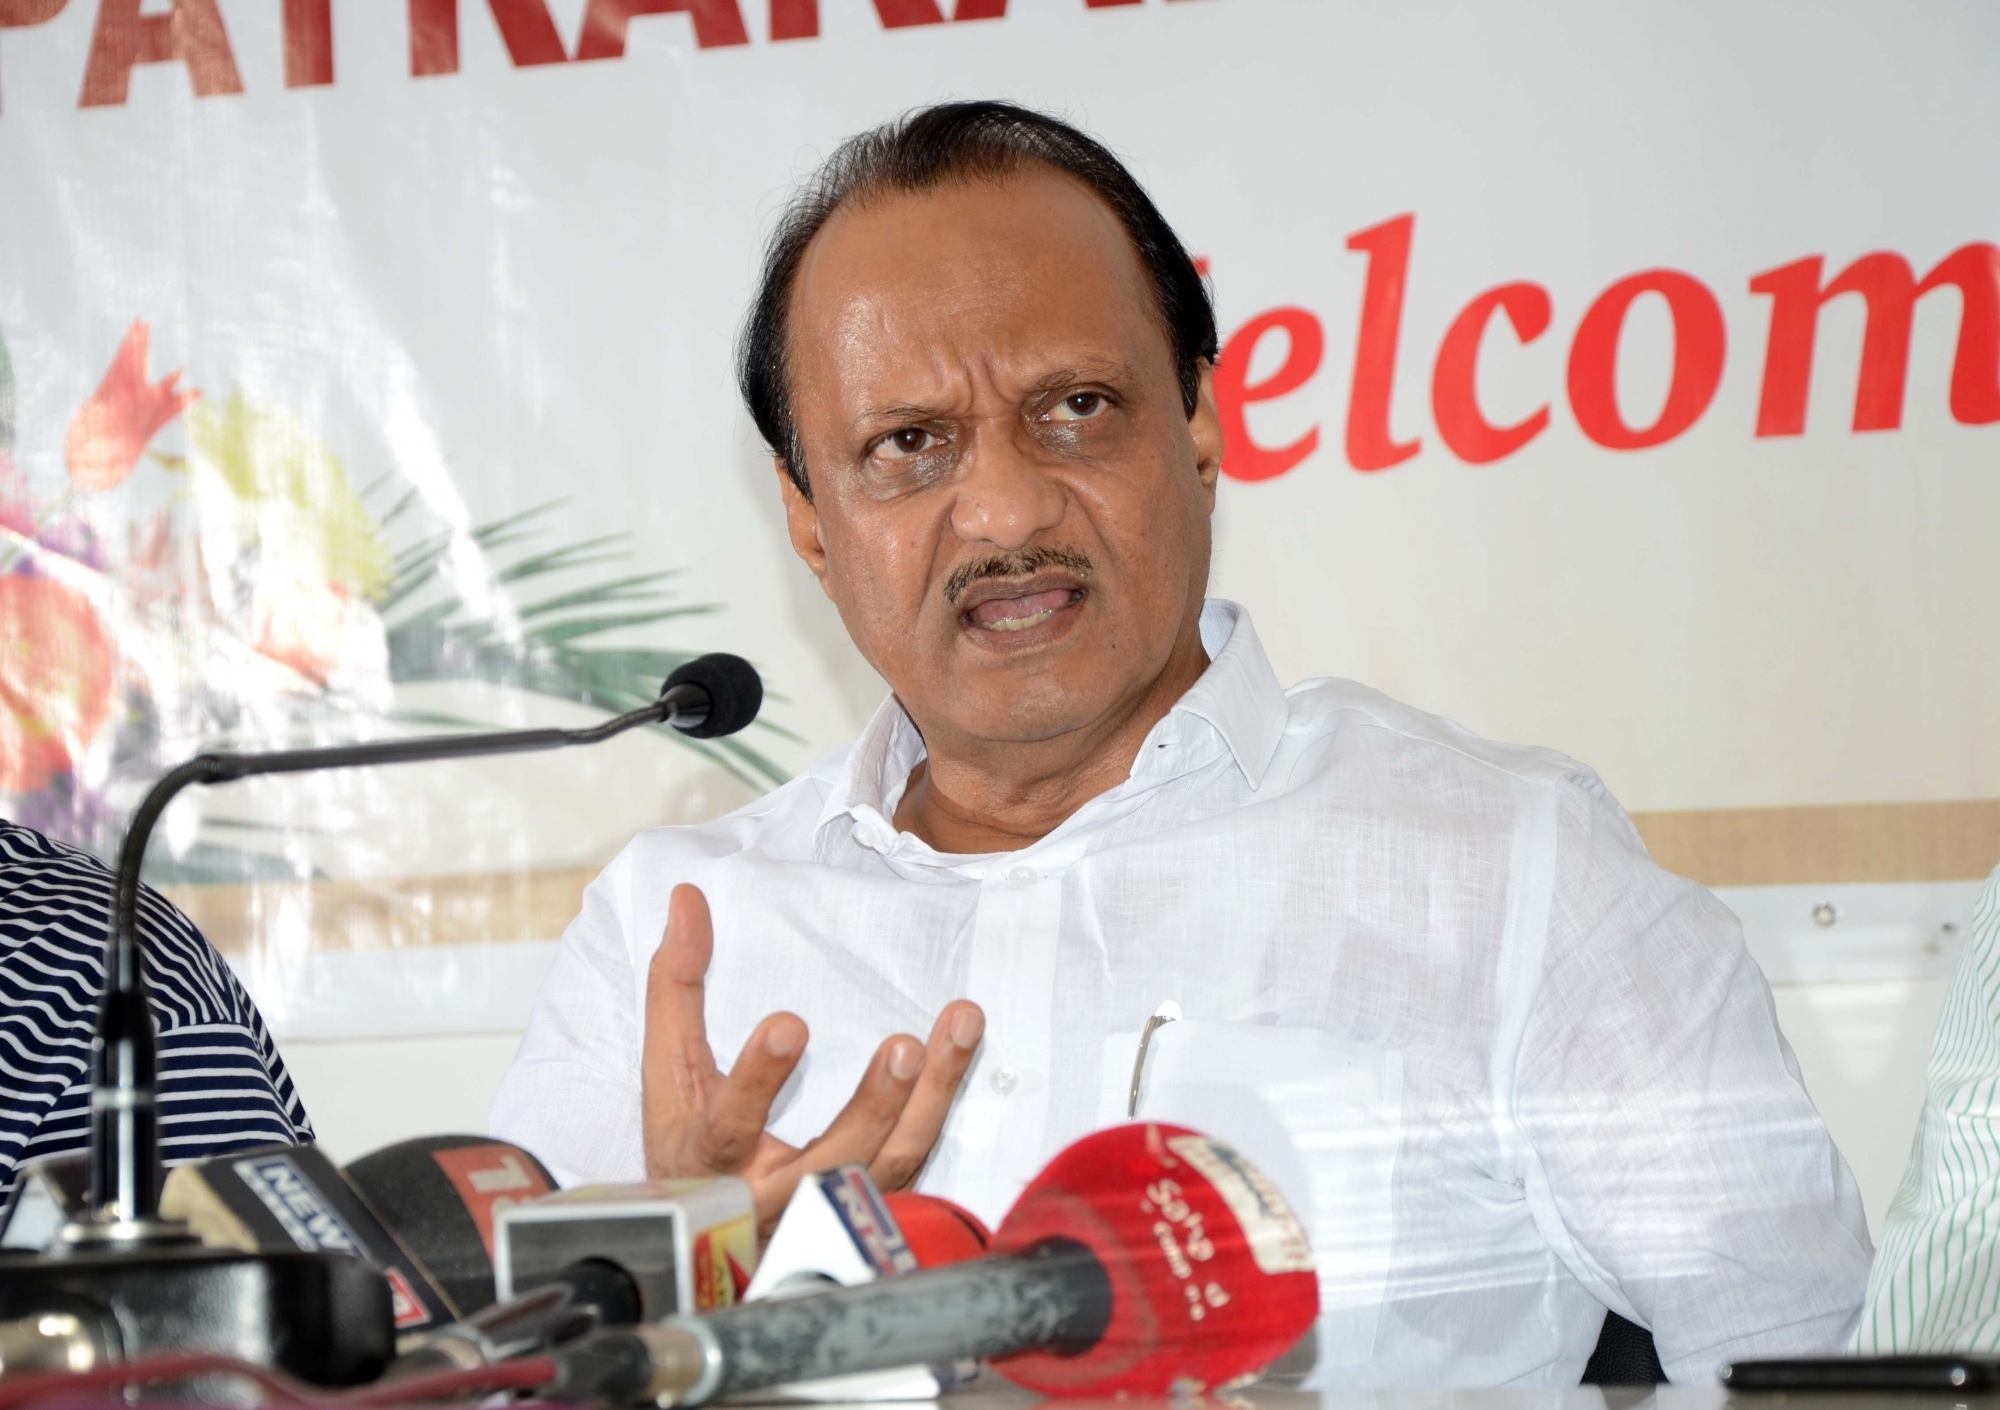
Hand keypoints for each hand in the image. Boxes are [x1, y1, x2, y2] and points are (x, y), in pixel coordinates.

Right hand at [641, 882, 984, 1234]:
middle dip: (872, 1108)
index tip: (789, 1025)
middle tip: (904, 1047)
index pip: (731, 1126)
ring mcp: (830, 1208)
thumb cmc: (692, 1145)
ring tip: (959, 1025)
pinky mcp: (872, 1204)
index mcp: (713, 1161)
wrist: (717, 1238)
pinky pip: (917, 1157)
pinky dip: (942, 1103)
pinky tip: (963, 1049)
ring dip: (931, 1097)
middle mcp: (775, 1196)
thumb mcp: (670, 1072)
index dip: (759, 1081)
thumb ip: (677, 987)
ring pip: (891, 1163)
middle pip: (831, 1163)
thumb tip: (688, 898)